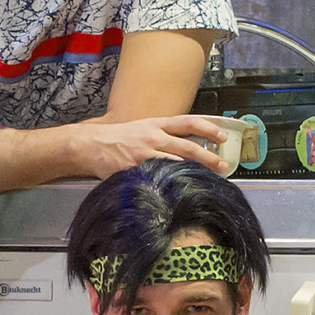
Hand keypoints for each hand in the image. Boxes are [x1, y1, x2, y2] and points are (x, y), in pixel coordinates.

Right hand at [75, 115, 236, 179]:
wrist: (91, 145)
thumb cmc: (118, 138)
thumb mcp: (143, 128)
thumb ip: (163, 135)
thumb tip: (189, 146)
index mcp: (156, 124)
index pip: (189, 122)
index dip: (209, 128)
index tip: (224, 136)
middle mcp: (153, 137)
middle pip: (188, 147)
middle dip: (209, 158)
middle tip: (223, 166)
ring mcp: (145, 155)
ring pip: (177, 164)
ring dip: (195, 173)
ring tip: (208, 182)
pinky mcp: (136, 170)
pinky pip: (158, 178)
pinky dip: (172, 185)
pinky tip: (182, 192)